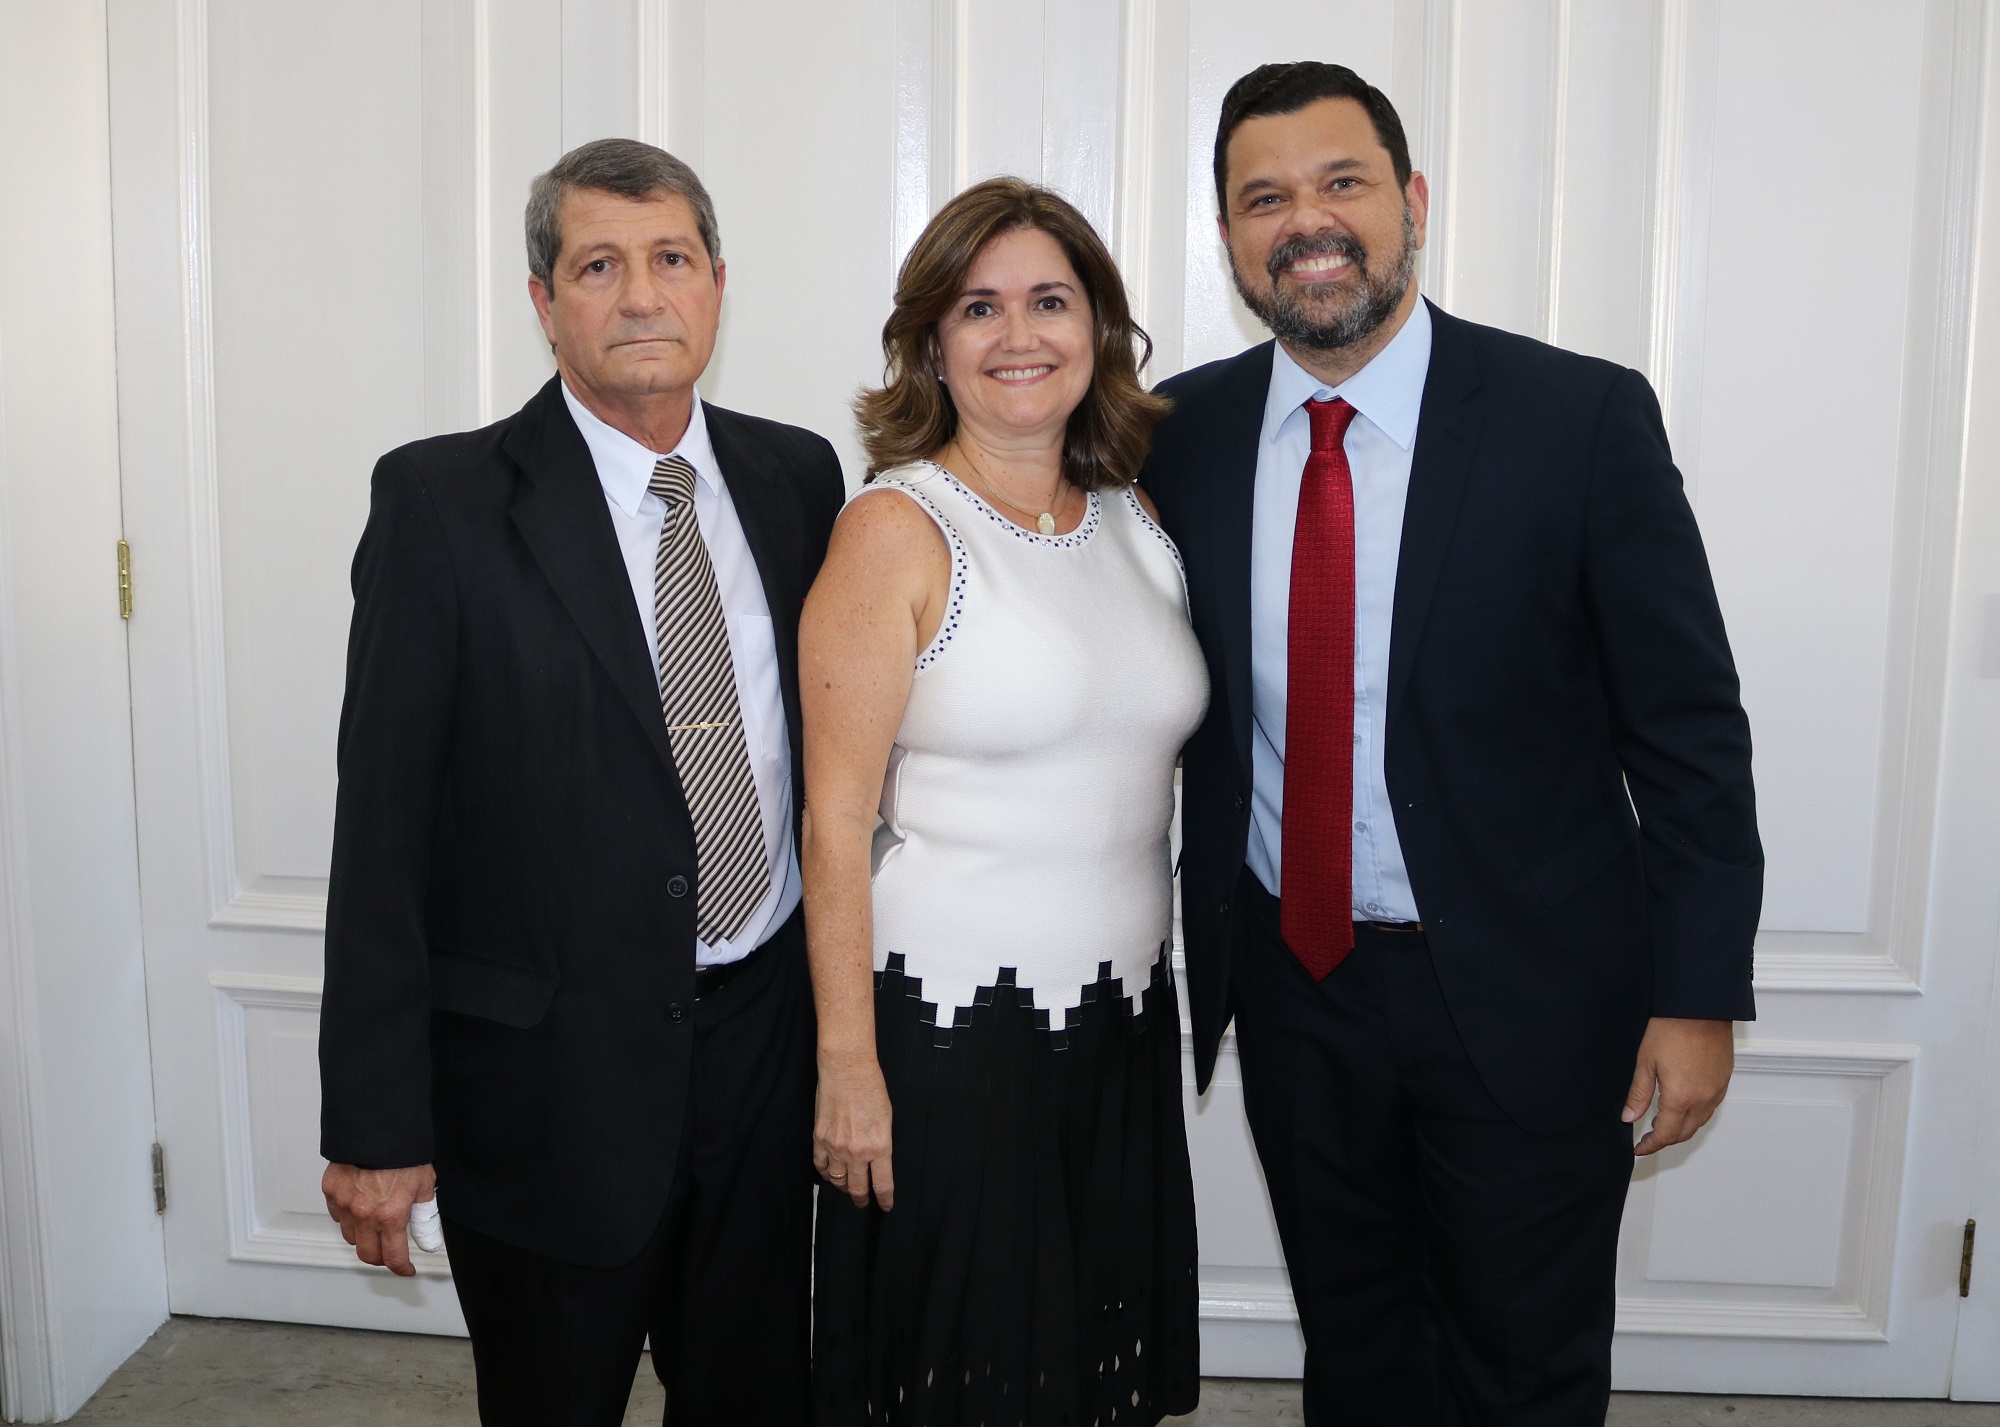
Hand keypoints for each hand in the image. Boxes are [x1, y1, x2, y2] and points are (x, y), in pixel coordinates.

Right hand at [321, 1162, 436, 1275]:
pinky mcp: (331, 1191)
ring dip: (362, 1237)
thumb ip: (424, 1217)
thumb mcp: (424, 1186)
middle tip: (389, 1252)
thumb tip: (428, 1242)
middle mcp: (364, 1215)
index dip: (401, 1268)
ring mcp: (344, 1204)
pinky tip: (359, 1205)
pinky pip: (337, 1215)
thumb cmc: (403, 1152)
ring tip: (374, 1224)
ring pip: (350, 1236)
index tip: (406, 1269)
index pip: (393, 1257)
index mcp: (390, 1216)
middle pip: (367, 1254)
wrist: (379, 1126)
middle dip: (380, 1258)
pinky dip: (347, 1216)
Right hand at [814, 1054, 894, 1210]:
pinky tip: (830, 1174)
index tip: (885, 1205)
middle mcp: (857, 1152)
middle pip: (858, 1188)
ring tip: (847, 1188)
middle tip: (863, 1202)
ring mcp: (836, 1147)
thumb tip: (878, 1160)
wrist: (847, 1071)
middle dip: (861, 1199)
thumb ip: (882, 1144)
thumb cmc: (871, 1089)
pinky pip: (820, 1165)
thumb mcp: (887, 1120)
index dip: (884, 1199)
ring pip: (838, 1181)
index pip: (882, 1184)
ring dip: (843, 1187)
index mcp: (879, 1147)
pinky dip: (825, 1173)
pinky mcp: (820, 1139)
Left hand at [1624, 1017, 1733, 1155]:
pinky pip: (1710, 1108)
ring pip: (1699, 1122)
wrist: (1701, 1008)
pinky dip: (1695, 1115)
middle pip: (1684, 1133)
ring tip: (1662, 1123)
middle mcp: (1703, 1100)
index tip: (1639, 1148)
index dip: (1651, 1145)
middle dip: (1665, 1139)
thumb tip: (1629, 1117)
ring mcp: (1716, 1091)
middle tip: (1648, 1137)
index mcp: (1680, 1098)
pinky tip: (1682, 1106)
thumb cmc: (1672, 1028)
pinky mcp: (1724, 1081)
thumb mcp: (1645, 1061)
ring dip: (1681, 1128)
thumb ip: (1638, 1094)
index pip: (1665, 1134)